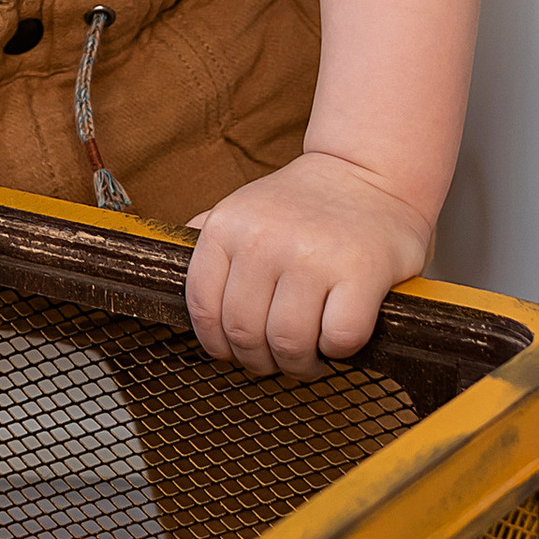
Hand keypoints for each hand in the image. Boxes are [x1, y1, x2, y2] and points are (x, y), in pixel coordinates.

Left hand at [184, 151, 430, 377]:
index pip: (202, 307)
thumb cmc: (304, 203)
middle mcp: (264, 240)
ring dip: (298, 365)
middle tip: (276, 360)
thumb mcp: (244, 207)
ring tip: (308, 357)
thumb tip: (170, 272)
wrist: (368, 173)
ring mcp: (314, 256)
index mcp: (228, 226)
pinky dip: (338, 351)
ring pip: (289, 344)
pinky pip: (339, 339)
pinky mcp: (361, 272)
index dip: (216, 344)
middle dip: (260, 361)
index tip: (233, 353)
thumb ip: (209, 239)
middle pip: (244, 334)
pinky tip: (338, 336)